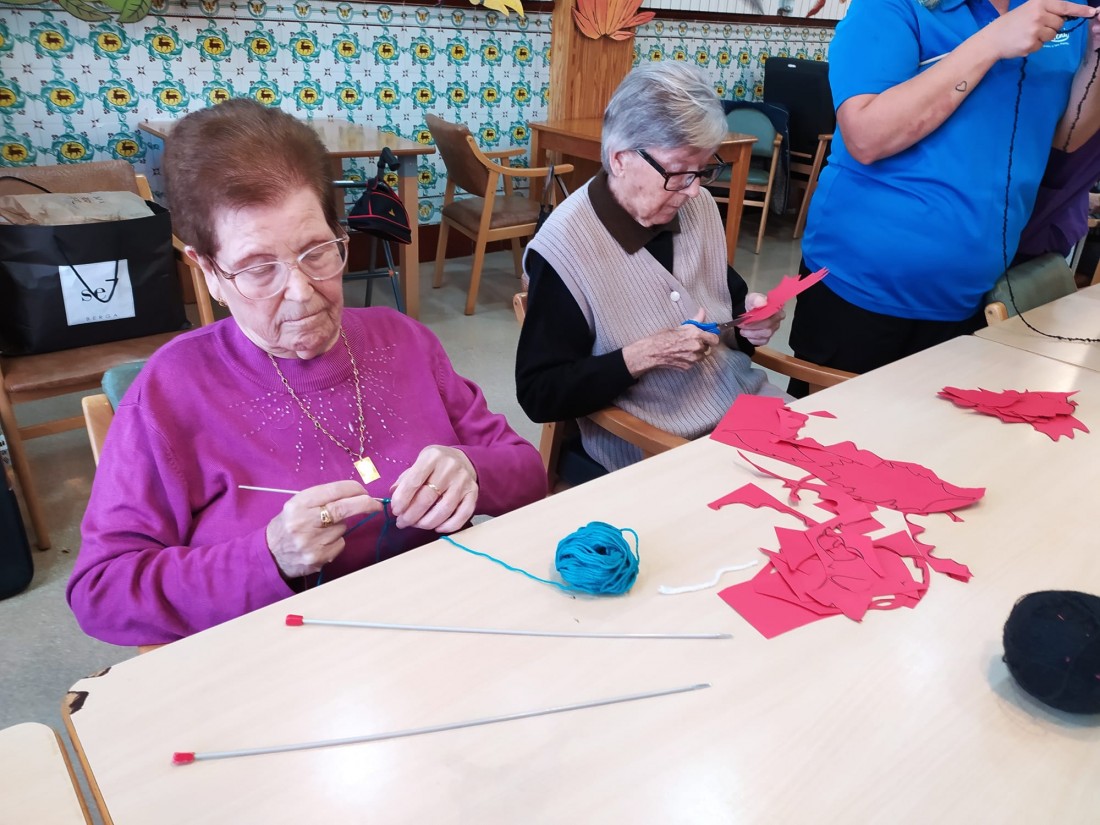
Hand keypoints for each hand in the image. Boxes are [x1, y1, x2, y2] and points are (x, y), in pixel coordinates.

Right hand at [266, 480, 380, 578]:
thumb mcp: (298, 505)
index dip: (354, 489)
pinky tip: (321, 543)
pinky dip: (336, 541)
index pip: (334, 491)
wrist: (270, 553)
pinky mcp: (317, 558)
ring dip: (341, 526)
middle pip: (343, 509)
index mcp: (299, 504)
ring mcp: (310, 542)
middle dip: (364, 504)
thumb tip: (357, 494)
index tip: (365, 491)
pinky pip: (340, 544)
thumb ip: (323, 498)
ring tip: (323, 529)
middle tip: (375, 504)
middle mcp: (303, 522)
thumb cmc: (289, 524)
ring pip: (342, 528)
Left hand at [389, 445, 478, 531]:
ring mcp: (463, 481)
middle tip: (402, 522)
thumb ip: (406, 478)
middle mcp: (450, 467)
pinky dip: (449, 525)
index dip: (402, 499)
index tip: (395, 511)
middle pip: (427, 498)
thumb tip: (393, 495)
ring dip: (427, 523)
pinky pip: (463, 514)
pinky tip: (437, 528)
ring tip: (416, 525)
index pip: (414, 481)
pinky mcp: (474, 493)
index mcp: (432, 457)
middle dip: (411, 515)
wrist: (464, 460)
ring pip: (444, 509)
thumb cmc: (436, 464)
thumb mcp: (419, 462)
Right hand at [622, 308, 718, 376]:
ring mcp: (693, 359)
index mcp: (696, 334)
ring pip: (702, 356)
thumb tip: (703, 311)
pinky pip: (694, 362)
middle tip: (692, 341)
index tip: (708, 336)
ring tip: (685, 348)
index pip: (715, 338)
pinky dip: (690, 359)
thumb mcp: (680, 326)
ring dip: (697, 352)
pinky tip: (680, 354)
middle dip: (702, 344)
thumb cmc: (662, 337)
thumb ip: (695, 321)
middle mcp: (697, 347)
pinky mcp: (689, 367)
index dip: (712, 337)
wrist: (652, 352)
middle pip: (708, 347)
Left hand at [735, 292, 783, 346]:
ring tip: (742, 330)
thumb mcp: (751, 298)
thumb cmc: (751, 305)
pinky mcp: (767, 337)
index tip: (747, 318)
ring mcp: (773, 329)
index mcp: (776, 308)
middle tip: (741, 325)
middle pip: (769, 328)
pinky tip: (747, 334)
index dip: (760, 319)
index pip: (773, 316)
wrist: (745, 313)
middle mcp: (777, 320)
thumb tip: (762, 303)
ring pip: (765, 336)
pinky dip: (752, 339)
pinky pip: (762, 341)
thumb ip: (756, 299)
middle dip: (753, 327)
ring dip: (751, 333)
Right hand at [983, 0, 1095, 59]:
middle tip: (1035, 27)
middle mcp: (1038, 15)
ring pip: (1052, 35)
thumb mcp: (1028, 10)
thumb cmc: (1011, 23)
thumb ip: (1046, 10)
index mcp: (1038, 3)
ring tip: (1028, 35)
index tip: (1092, 12)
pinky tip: (1023, 42)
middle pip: (1059, 23)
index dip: (1080, 10)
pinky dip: (1034, 46)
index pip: (1064, 6)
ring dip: (1043, 37)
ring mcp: (1034, 30)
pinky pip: (1042, 46)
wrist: (991, 39)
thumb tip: (1066, 16)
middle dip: (1051, 26)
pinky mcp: (1030, 44)